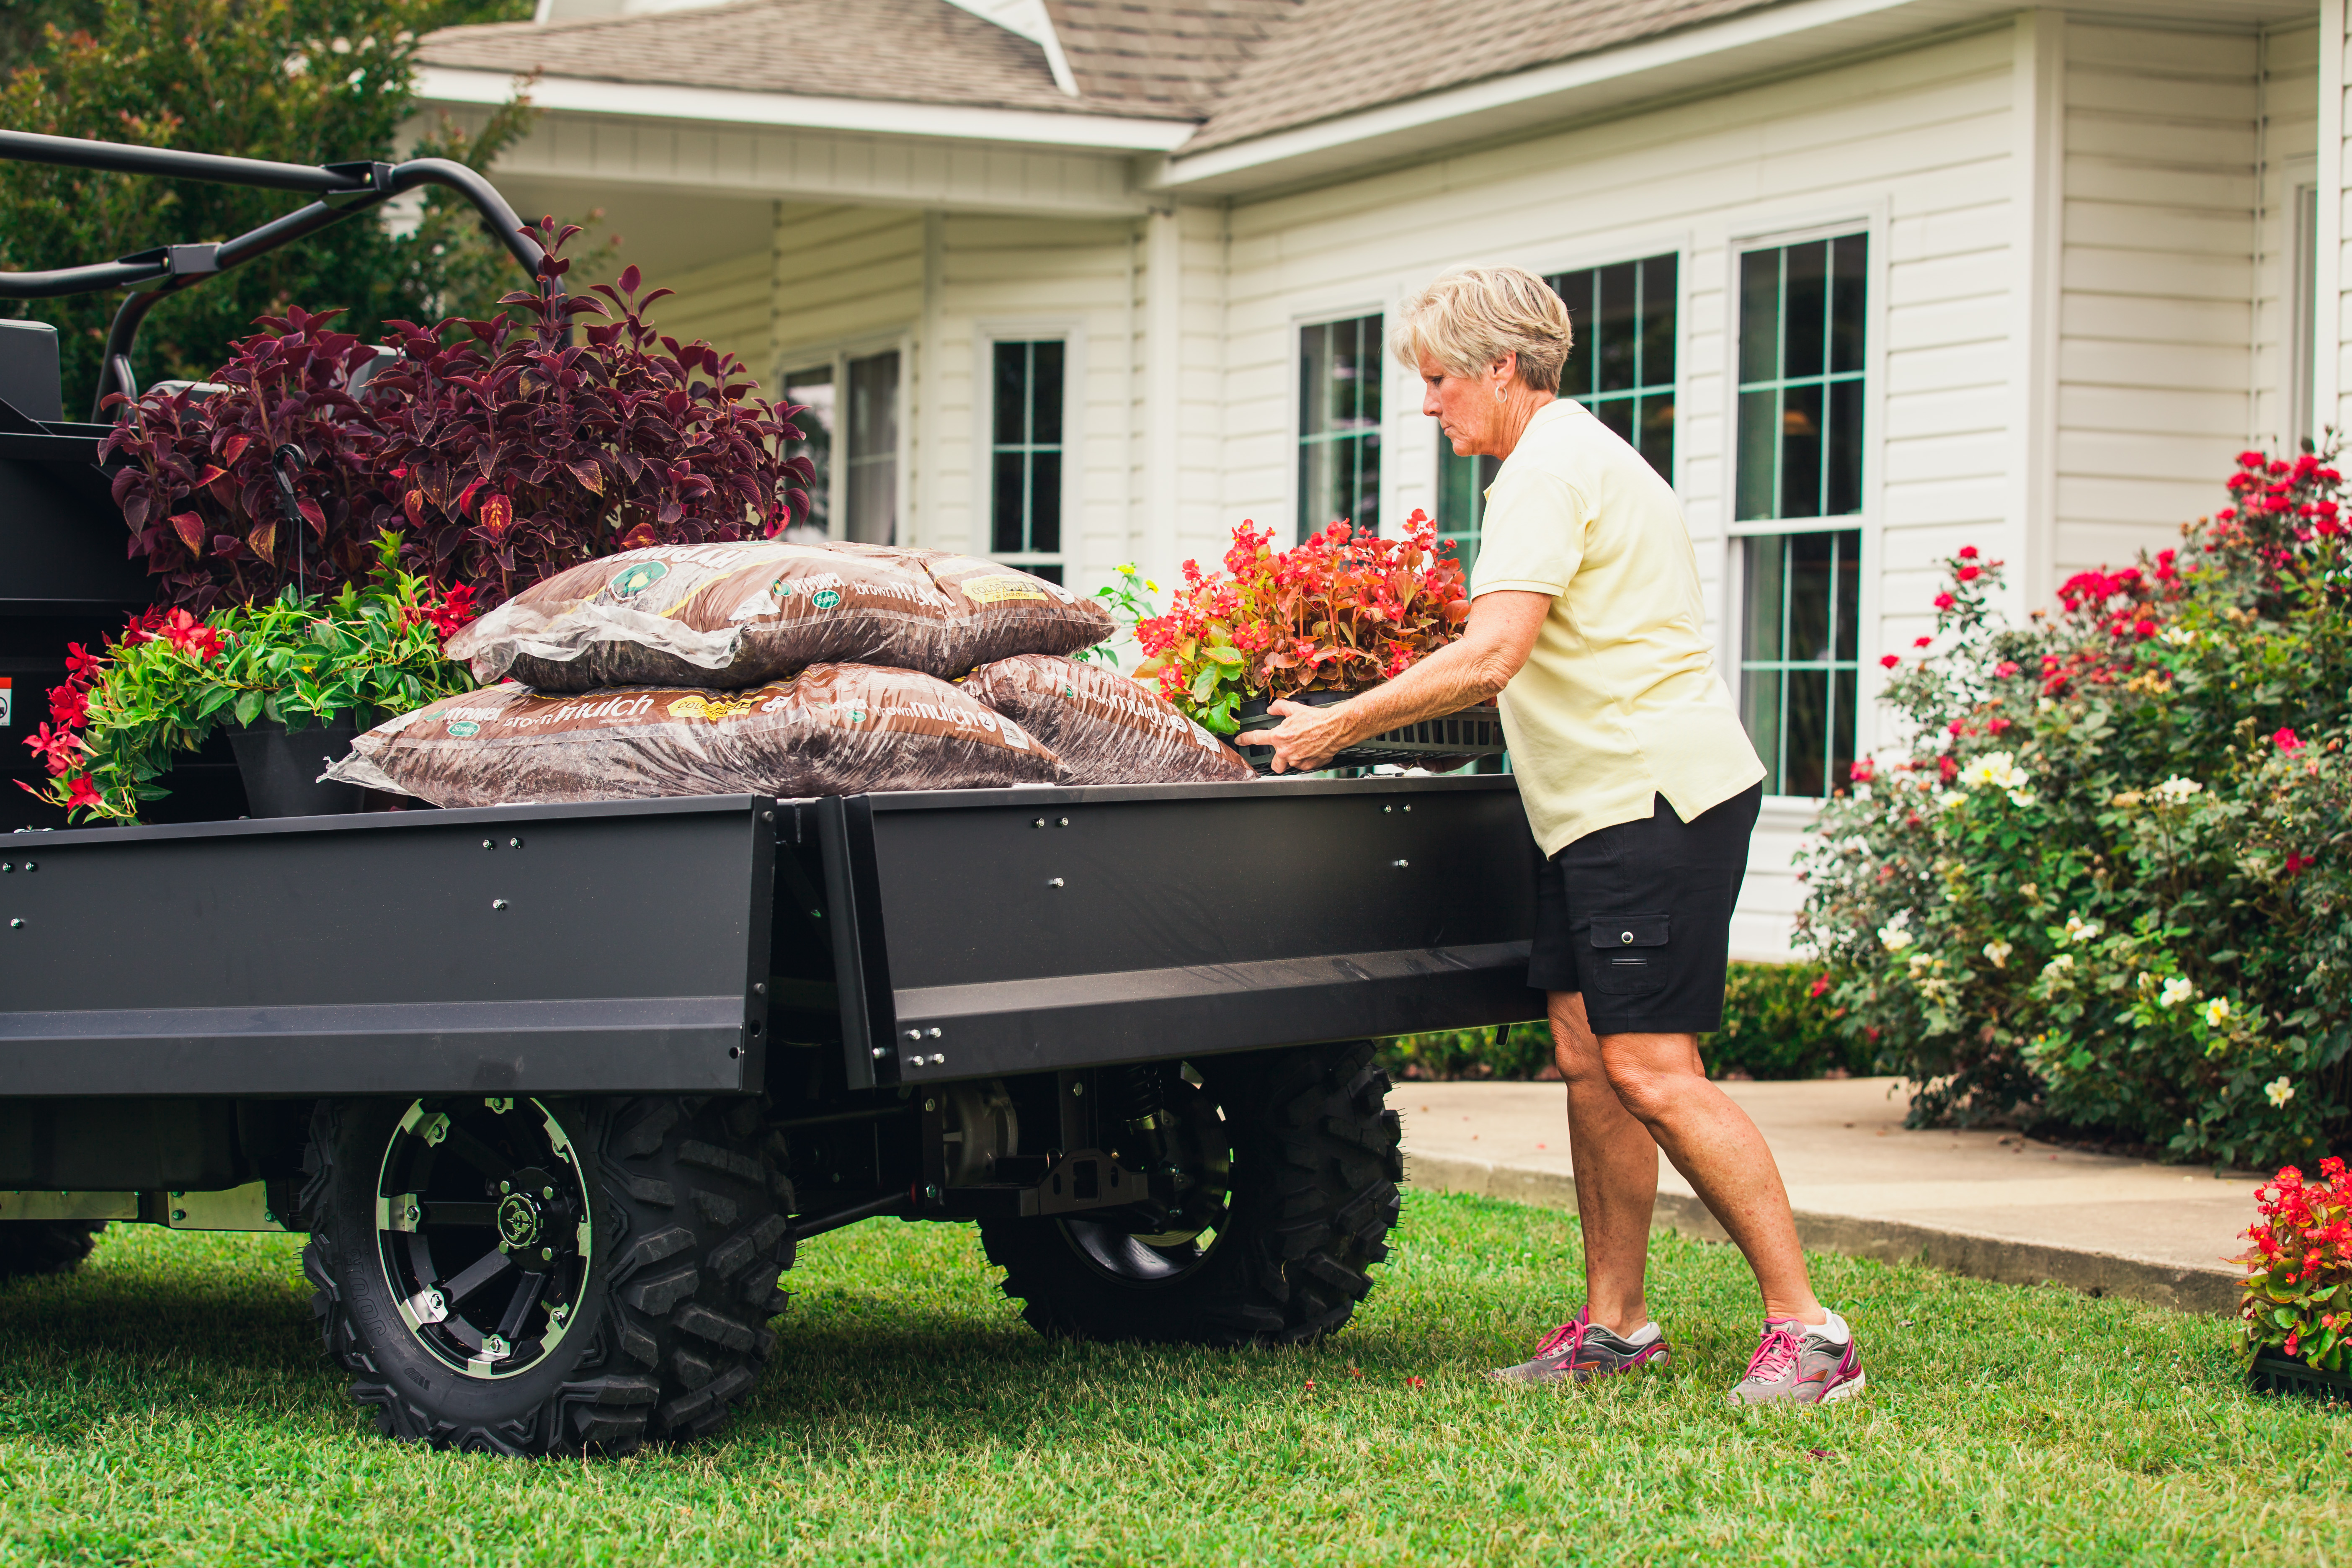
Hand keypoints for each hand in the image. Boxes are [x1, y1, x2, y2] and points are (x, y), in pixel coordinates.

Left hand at [1236, 697, 1356, 773]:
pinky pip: (1304, 765)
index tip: (1241, 741)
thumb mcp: (1294, 708)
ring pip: (1291, 764)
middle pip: (1274, 764)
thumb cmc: (1317, 719)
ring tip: (1304, 747)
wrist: (1335, 727)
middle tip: (1286, 751)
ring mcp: (1297, 760)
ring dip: (1294, 758)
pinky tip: (1312, 750)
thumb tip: (1271, 709)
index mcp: (1279, 737)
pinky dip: (1307, 759)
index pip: (1256, 738)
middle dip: (1278, 760)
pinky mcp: (1308, 766)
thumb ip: (1279, 707)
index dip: (1246, 739)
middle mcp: (1286, 751)